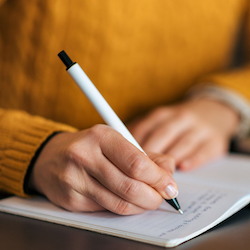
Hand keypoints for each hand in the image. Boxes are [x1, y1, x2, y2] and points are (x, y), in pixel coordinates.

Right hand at [28, 125, 176, 214]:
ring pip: (120, 203)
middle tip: (162, 197)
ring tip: (148, 200)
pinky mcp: (71, 199)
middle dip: (153, 196)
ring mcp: (75, 179)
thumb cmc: (89, 147)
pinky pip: (106, 210)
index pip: (136, 162)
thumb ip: (145, 155)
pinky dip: (124, 208)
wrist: (50, 157)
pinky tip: (128, 201)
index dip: (158, 178)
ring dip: (141, 206)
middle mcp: (85, 156)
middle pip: (130, 186)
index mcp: (101, 136)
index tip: (170, 185)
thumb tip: (168, 171)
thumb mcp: (115, 141)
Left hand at [128, 99, 238, 169]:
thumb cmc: (177, 123)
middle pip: (162, 136)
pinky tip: (183, 167)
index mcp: (162, 115)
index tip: (125, 161)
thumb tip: (120, 151)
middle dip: (150, 155)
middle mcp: (180, 118)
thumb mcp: (159, 122)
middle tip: (140, 173)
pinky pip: (204, 151)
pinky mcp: (215, 140)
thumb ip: (141, 134)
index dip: (134, 146)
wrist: (212, 113)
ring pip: (182, 143)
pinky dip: (193, 160)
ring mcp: (199, 128)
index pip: (144, 129)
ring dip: (170, 160)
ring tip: (159, 176)